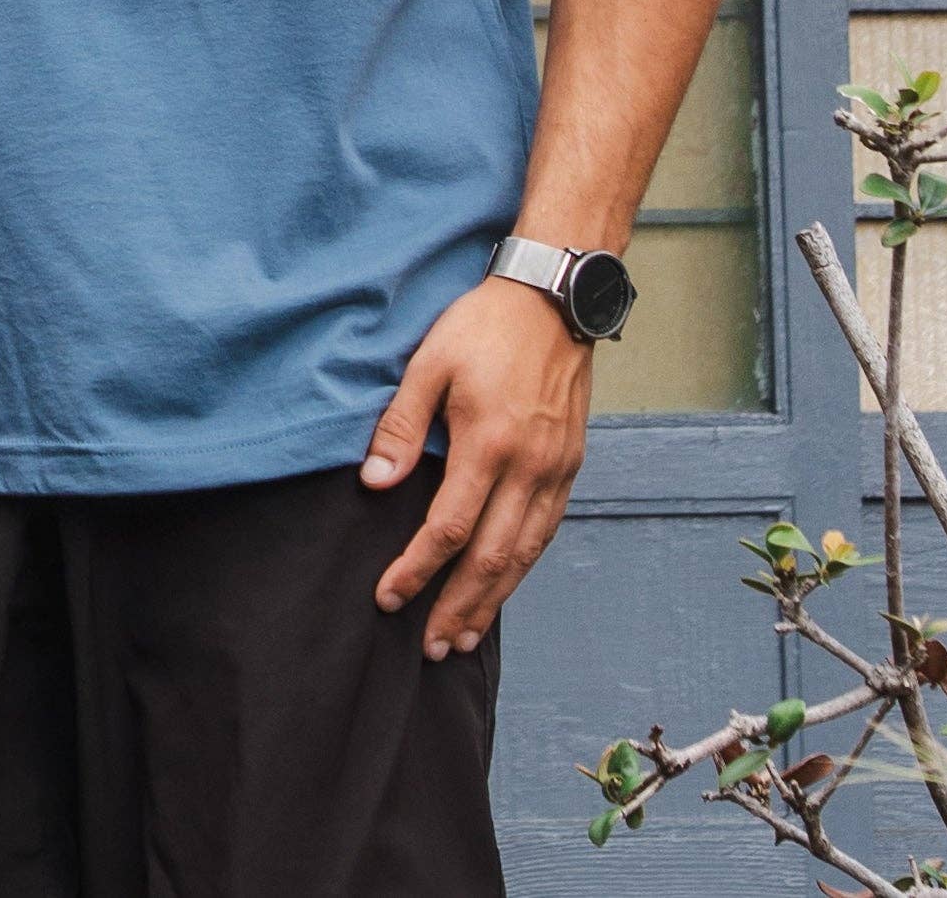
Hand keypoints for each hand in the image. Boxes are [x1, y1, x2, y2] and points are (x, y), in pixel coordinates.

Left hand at [364, 272, 593, 656]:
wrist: (554, 299)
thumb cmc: (484, 326)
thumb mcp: (430, 363)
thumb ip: (401, 426)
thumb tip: (375, 484)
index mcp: (489, 443)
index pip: (449, 528)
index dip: (417, 570)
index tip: (388, 599)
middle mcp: (529, 466)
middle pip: (493, 558)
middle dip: (459, 607)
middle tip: (432, 646)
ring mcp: (556, 469)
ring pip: (525, 554)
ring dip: (494, 600)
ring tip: (465, 634)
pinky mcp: (570, 465)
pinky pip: (546, 531)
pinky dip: (522, 567)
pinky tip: (503, 585)